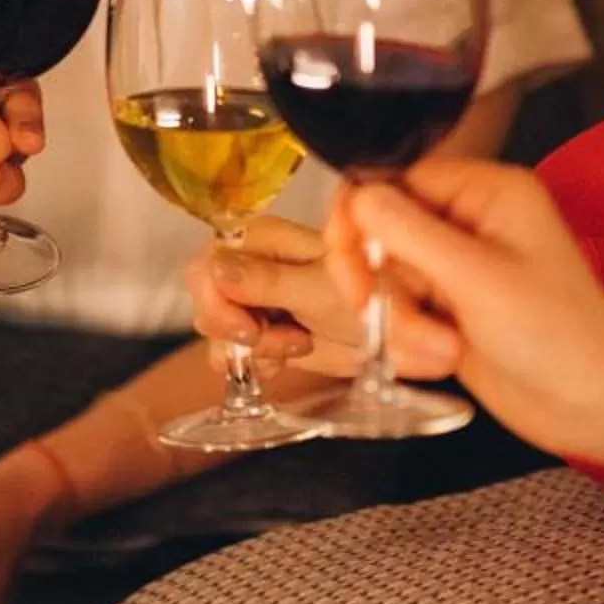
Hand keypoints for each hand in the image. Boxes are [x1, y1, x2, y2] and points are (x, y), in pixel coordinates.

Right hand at [185, 216, 365, 375]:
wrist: (400, 334)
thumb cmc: (370, 296)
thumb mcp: (318, 288)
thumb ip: (266, 280)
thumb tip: (217, 268)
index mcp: (262, 239)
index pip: (207, 264)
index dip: (218, 301)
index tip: (249, 327)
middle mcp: (252, 265)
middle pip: (203, 296)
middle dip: (231, 328)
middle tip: (270, 339)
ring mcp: (256, 300)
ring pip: (213, 328)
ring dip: (247, 349)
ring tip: (293, 346)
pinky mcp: (265, 333)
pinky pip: (230, 351)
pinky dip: (250, 364)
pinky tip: (280, 363)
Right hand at [329, 161, 603, 492]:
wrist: (595, 403)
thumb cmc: (553, 332)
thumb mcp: (476, 277)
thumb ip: (409, 232)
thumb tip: (357, 196)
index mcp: (484, 193)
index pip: (394, 180)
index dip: (360, 219)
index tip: (351, 266)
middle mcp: (467, 224)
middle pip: (379, 233)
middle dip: (382, 284)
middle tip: (372, 313)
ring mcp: (457, 272)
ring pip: (386, 283)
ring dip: (403, 324)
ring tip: (446, 351)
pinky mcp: (450, 315)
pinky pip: (400, 318)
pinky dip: (411, 345)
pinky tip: (445, 364)